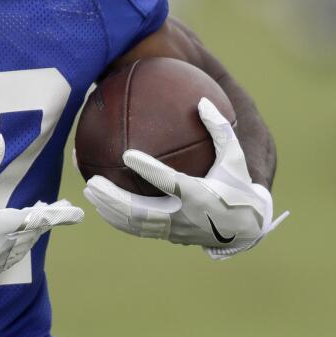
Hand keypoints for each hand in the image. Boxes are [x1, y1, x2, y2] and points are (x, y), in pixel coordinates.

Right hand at [0, 134, 83, 282]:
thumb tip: (0, 139)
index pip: (36, 218)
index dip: (58, 215)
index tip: (77, 213)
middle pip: (34, 232)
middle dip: (48, 218)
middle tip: (63, 208)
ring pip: (24, 247)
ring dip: (34, 232)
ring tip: (41, 216)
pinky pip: (12, 259)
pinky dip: (19, 246)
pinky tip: (20, 237)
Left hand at [82, 98, 287, 259]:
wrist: (246, 227)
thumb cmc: (238, 184)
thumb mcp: (234, 156)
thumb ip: (219, 129)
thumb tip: (201, 100)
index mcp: (200, 194)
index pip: (170, 182)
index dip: (148, 169)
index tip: (126, 155)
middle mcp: (184, 216)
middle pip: (142, 212)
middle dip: (114, 199)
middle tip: (93, 182)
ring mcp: (175, 230)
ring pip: (135, 224)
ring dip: (110, 210)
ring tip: (89, 193)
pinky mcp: (169, 236)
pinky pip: (139, 230)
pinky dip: (118, 219)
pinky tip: (102, 205)